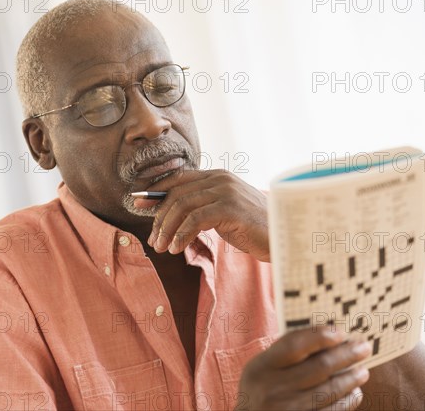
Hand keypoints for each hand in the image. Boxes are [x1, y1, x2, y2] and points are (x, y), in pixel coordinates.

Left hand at [139, 169, 269, 260]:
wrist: (287, 237)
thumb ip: (203, 208)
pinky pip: (195, 219)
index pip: (178, 179)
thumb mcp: (225, 214)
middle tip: (153, 240)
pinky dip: (181, 235)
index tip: (138, 205)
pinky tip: (177, 249)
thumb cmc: (256, 229)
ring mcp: (226, 191)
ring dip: (166, 229)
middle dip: (159, 217)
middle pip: (176, 193)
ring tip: (161, 248)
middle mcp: (221, 178)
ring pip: (182, 206)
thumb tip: (172, 217)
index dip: (156, 191)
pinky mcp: (230, 207)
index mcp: (218, 176)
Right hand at [236, 326, 370, 410]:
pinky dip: (347, 401)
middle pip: (318, 368)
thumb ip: (287, 350)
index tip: (340, 332)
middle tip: (364, 347)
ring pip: (328, 391)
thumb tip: (328, 333)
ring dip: (351, 378)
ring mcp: (286, 410)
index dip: (319, 337)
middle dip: (346, 355)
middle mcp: (273, 389)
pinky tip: (355, 392)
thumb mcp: (264, 365)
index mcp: (262, 367)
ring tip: (363, 370)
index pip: (294, 346)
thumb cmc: (262, 386)